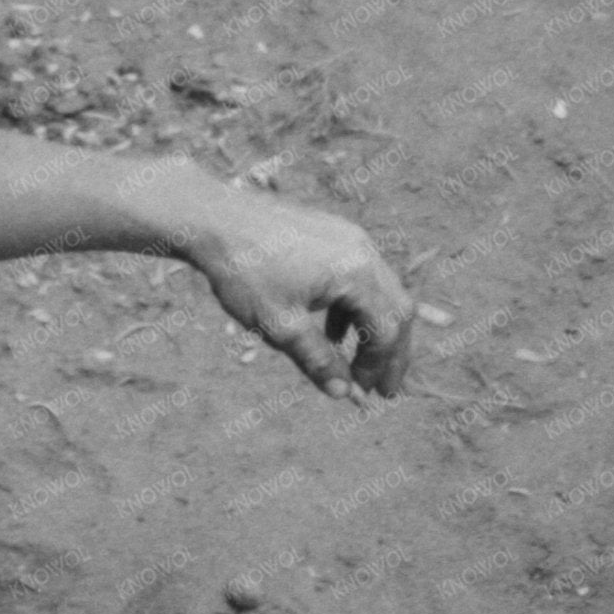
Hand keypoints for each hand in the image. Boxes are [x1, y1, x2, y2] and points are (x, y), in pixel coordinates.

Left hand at [181, 183, 418, 398]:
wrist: (217, 219)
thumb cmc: (246, 272)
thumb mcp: (280, 325)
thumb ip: (317, 360)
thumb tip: (343, 394)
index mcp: (356, 272)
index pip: (386, 328)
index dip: (378, 366)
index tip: (363, 392)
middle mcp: (362, 250)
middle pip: (396, 308)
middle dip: (391, 351)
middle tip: (383, 388)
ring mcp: (349, 237)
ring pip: (380, 291)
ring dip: (372, 329)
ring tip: (355, 363)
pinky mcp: (334, 234)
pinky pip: (359, 275)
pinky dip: (355, 307)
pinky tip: (331, 329)